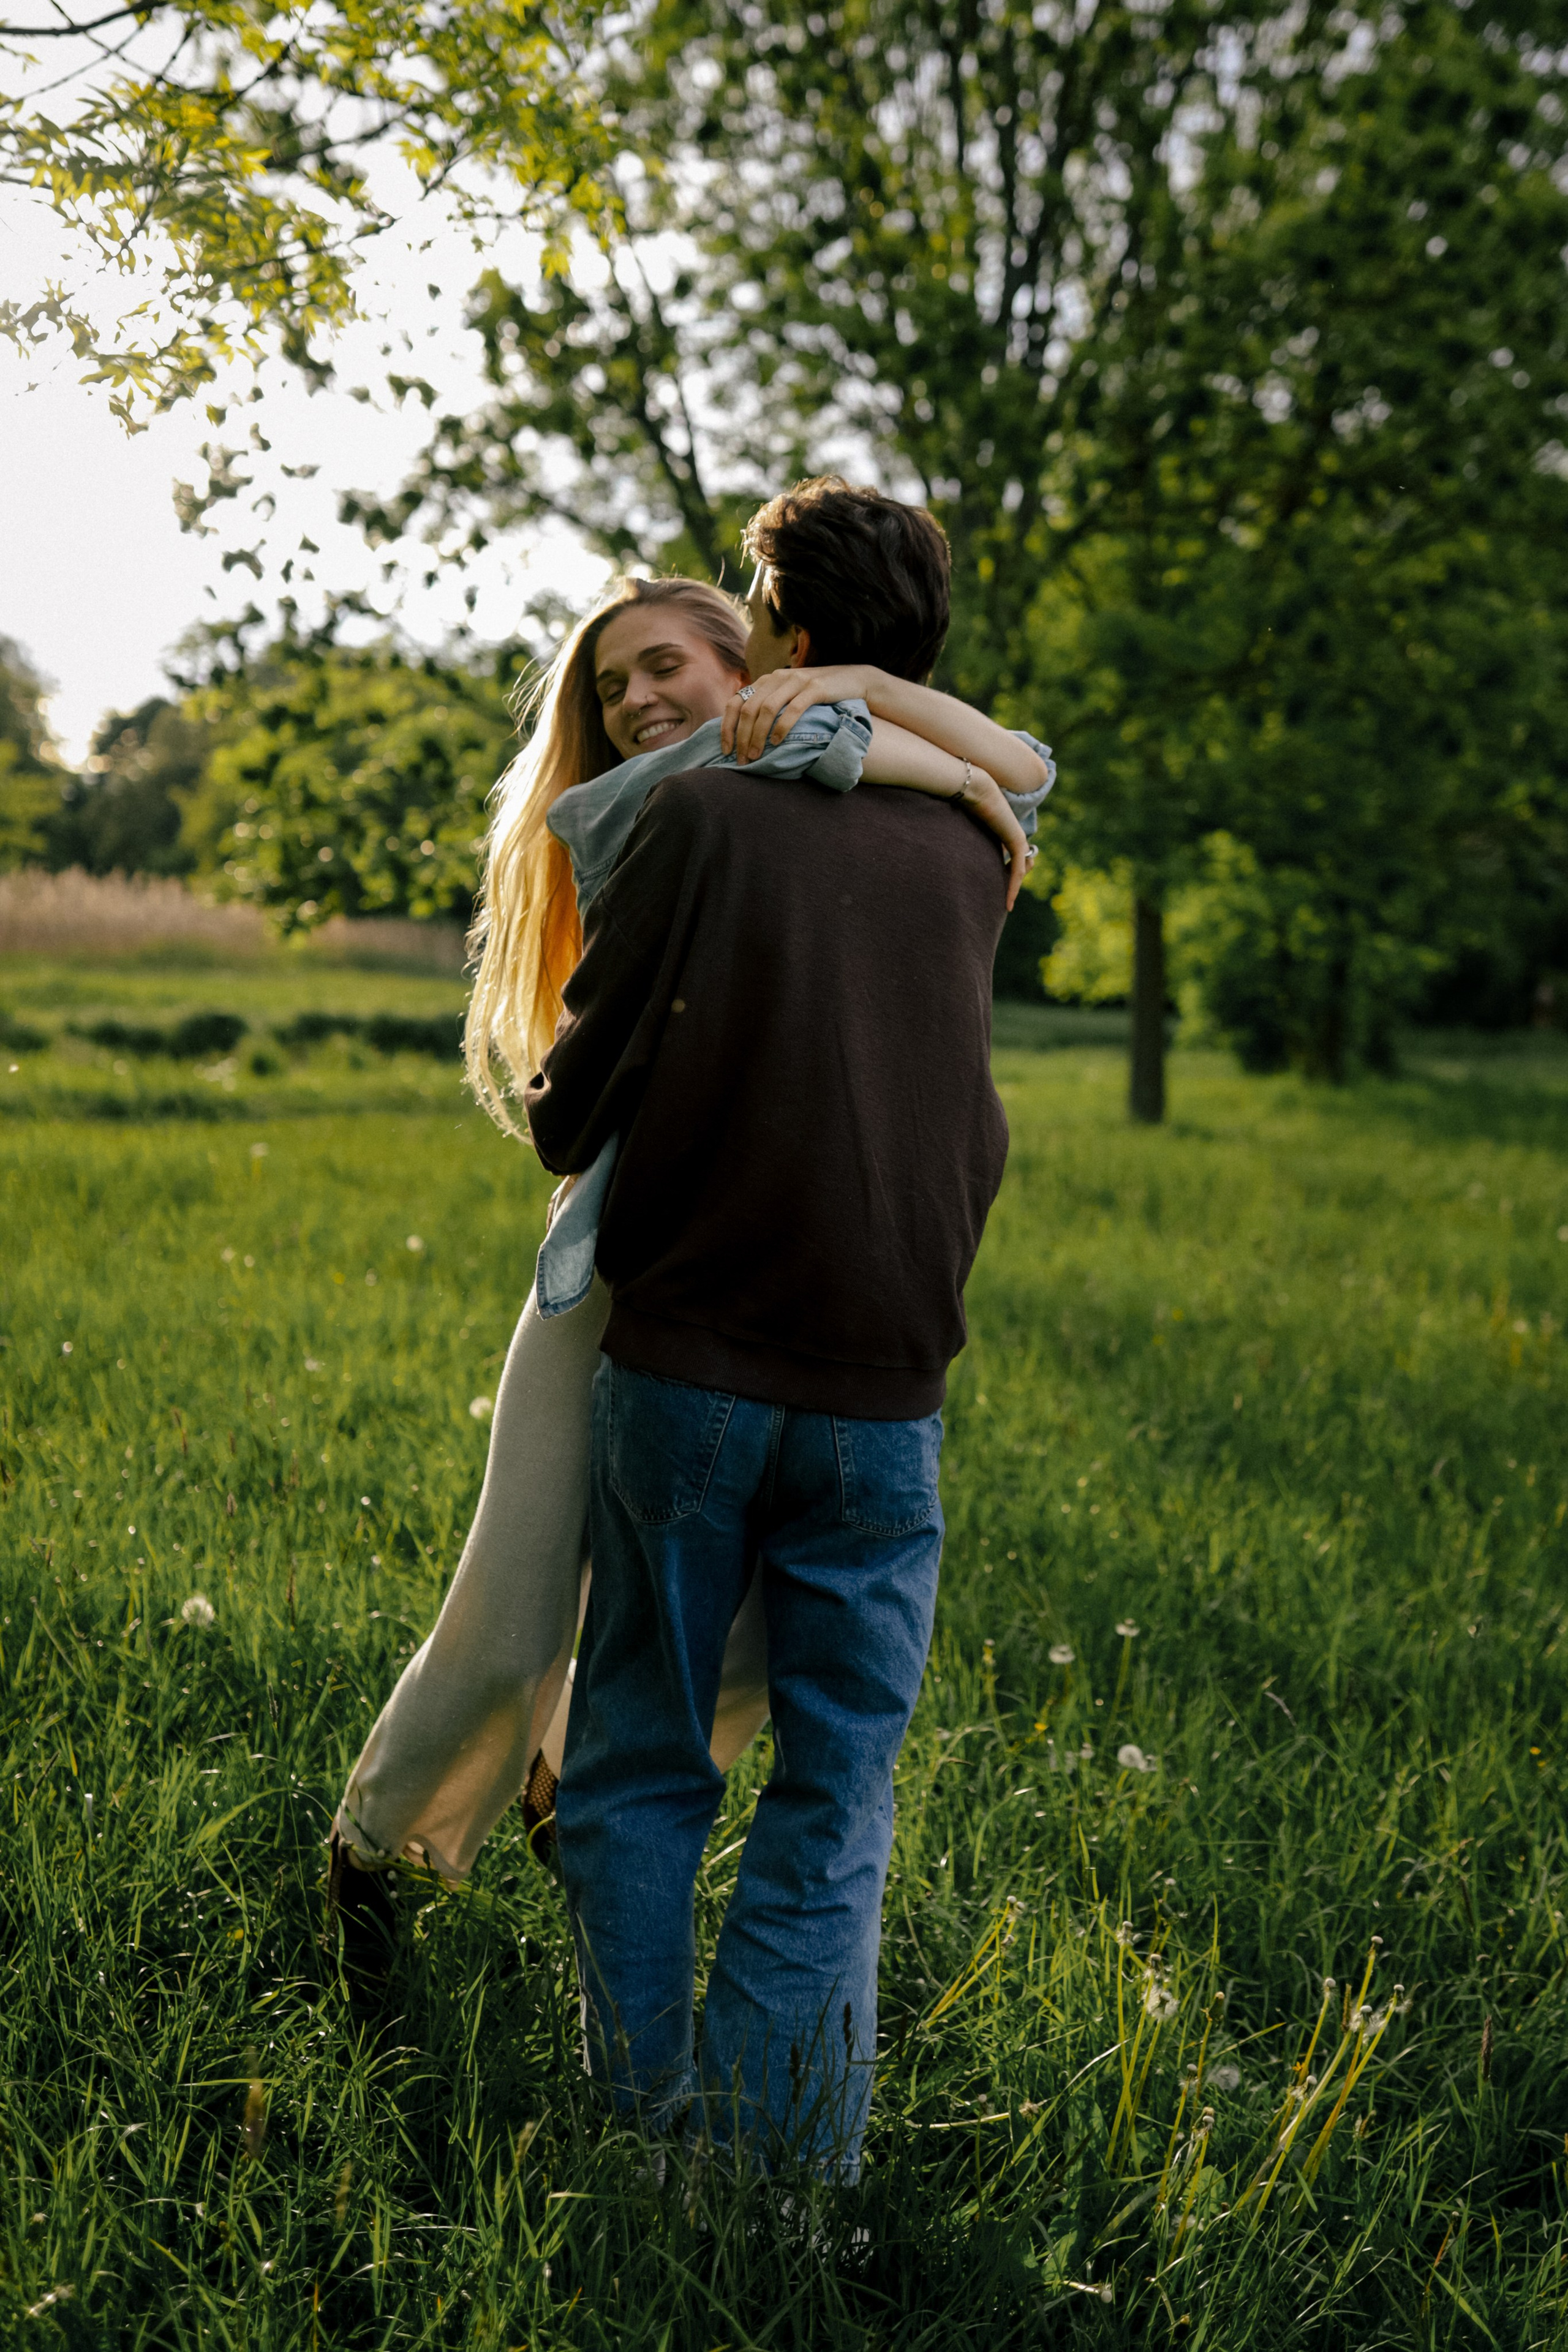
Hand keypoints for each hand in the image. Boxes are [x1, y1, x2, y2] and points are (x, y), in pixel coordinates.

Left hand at [722, 664, 875, 762]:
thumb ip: (770, 706)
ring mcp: (796, 681)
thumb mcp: (789, 696)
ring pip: (767, 709)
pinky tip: (777, 742)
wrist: (854, 680)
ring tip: (757, 755)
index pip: (736, 702)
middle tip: (743, 760)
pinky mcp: (815, 688)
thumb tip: (747, 735)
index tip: (726, 751)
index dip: (727, 727)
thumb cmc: (819, 695)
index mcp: (767, 680)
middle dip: (742, 737)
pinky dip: (782, 727)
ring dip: (758, 735)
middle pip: (749, 708)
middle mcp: (778, 677)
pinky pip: (793, 709)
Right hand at [958, 768, 1033, 910]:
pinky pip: (1017, 869)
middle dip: (1010, 882)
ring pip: (1019, 869)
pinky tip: (1008, 902)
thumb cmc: (957, 800)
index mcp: (998, 830)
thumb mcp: (956, 824)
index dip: (1003, 873)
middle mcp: (1009, 833)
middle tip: (1003, 902)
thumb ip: (954, 834)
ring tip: (1005, 905)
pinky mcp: (1016, 840)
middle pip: (1017, 864)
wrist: (970, 787)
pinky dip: (1013, 886)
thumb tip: (929, 843)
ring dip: (1013, 887)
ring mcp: (1015, 836)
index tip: (994, 890)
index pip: (1005, 856)